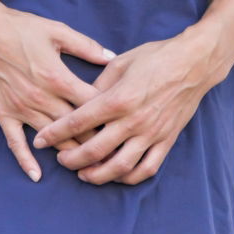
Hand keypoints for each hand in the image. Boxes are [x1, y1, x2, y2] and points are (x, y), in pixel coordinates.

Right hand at [0, 0, 115, 182]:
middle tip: (111, 151)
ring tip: (86, 165)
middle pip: (74, 127)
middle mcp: (41, 98)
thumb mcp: (58, 31)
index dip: (108, 114)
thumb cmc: (23, 28)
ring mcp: (22, 109)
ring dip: (68, 152)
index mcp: (58, 78)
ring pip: (51, 138)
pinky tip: (37, 175)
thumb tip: (112, 57)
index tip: (121, 121)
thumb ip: (86, 46)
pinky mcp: (5, 114)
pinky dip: (26, 160)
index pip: (90, 104)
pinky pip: (16, 143)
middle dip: (94, 139)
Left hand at [33, 31, 219, 185]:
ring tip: (83, 173)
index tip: (41, 140)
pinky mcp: (166, 141)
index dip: (55, 133)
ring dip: (96, 175)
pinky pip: (146, 169)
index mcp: (118, 99)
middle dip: (71, 159)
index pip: (78, 122)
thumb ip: (99, 83)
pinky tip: (116, 175)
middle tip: (60, 159)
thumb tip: (83, 98)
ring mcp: (151, 134)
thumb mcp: (121, 62)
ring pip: (119, 167)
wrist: (193, 63)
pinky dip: (128, 177)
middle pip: (94, 151)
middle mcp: (133, 121)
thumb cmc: (156, 57)